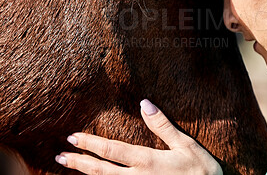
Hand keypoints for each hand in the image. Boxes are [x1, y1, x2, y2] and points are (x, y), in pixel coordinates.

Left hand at [55, 99, 221, 174]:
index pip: (112, 150)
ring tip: (69, 166)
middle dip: (79, 161)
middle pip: (101, 171)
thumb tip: (144, 103)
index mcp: (148, 161)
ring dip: (85, 174)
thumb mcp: (186, 144)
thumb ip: (163, 125)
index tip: (74, 137)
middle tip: (61, 155)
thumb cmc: (201, 171)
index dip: (91, 143)